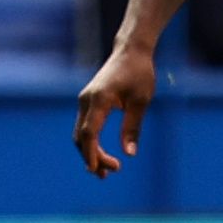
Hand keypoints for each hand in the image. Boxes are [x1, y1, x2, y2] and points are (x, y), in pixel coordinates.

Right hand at [75, 39, 157, 175]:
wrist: (130, 51)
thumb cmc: (139, 73)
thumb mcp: (141, 101)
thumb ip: (132, 127)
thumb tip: (129, 153)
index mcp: (99, 99)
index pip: (89, 132)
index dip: (91, 153)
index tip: (96, 170)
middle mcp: (86, 100)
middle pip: (81, 137)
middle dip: (93, 157)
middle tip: (113, 171)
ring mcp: (85, 101)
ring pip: (80, 133)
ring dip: (90, 152)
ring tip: (107, 170)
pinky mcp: (88, 102)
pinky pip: (84, 127)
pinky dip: (90, 142)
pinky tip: (101, 154)